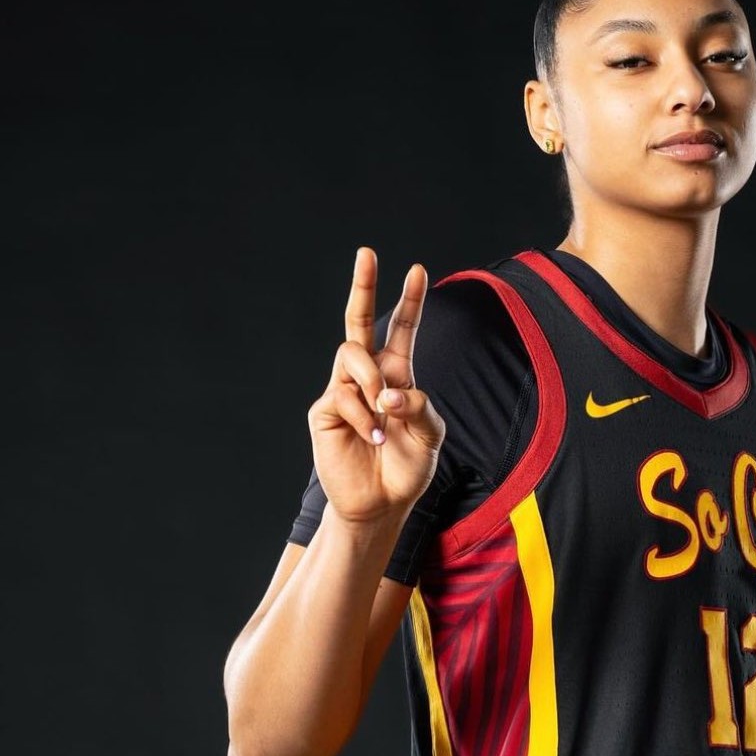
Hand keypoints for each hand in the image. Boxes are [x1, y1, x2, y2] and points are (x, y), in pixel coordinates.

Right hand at [307, 246, 445, 525]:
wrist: (381, 503)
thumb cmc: (407, 468)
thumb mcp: (431, 437)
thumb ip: (419, 407)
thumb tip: (390, 391)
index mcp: (398, 375)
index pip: (403, 330)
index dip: (411, 301)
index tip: (419, 270)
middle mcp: (368, 376)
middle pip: (360, 321)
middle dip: (363, 286)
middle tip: (368, 253)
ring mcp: (343, 390)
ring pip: (352, 353)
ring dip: (373, 378)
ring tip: (384, 410)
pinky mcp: (325, 410)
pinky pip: (343, 394)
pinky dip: (364, 414)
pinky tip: (374, 436)